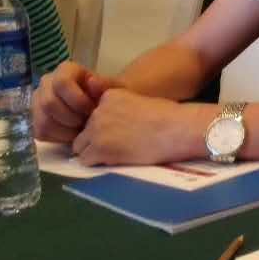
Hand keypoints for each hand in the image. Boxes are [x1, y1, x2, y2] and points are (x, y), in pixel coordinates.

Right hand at [32, 61, 115, 142]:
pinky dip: (59, 138)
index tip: (92, 109)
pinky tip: (74, 135)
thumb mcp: (114, 88)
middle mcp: (47, 82)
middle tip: (87, 123)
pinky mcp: (35, 119)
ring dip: (66, 130)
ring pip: (44, 120)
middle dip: (71, 117)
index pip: (62, 83)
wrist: (101, 109)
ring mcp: (37, 101)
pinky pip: (41, 132)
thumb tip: (92, 82)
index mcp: (65, 70)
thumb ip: (106, 84)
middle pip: (49, 103)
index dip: (77, 100)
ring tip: (82, 129)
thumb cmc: (107, 96)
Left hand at [71, 89, 209, 164]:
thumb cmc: (168, 117)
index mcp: (109, 96)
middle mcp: (98, 111)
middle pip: (84, 131)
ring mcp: (97, 129)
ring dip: (94, 152)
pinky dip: (97, 163)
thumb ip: (120, 111)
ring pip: (80, 147)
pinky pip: (85, 160)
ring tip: (117, 155)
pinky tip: (116, 160)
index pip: (93, 116)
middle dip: (96, 140)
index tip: (119, 133)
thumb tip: (112, 128)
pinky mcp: (99, 148)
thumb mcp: (138, 103)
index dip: (103, 127)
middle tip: (118, 147)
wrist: (177, 128)